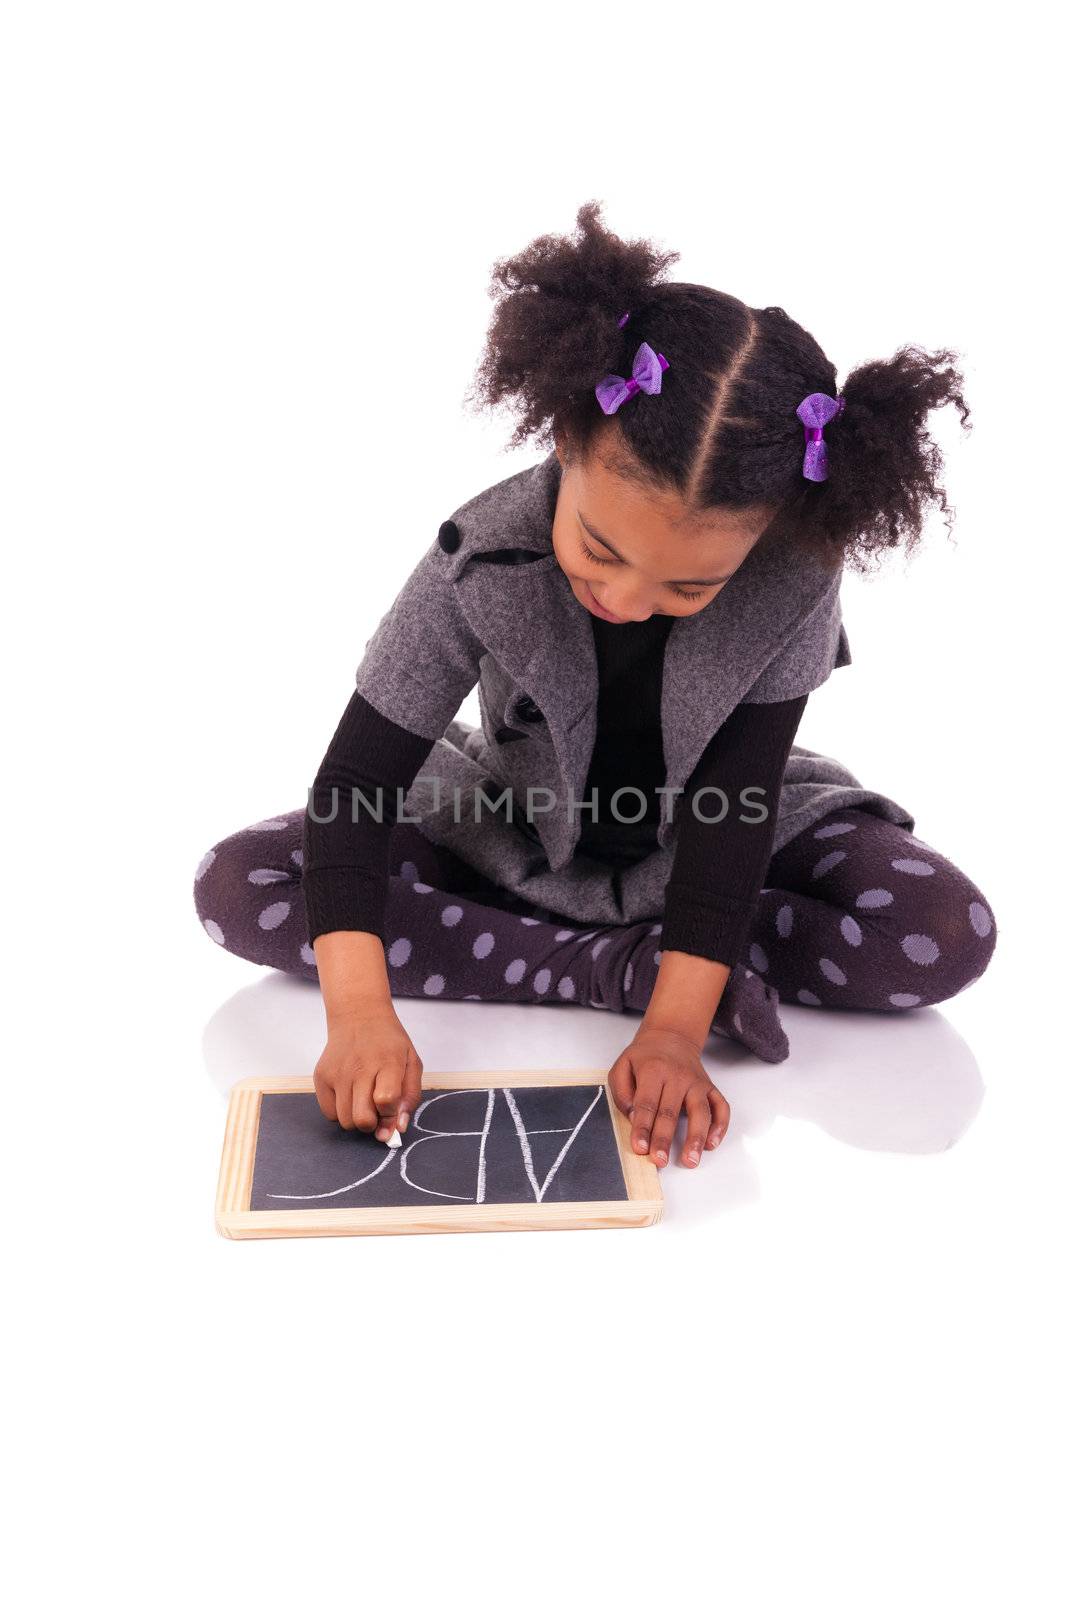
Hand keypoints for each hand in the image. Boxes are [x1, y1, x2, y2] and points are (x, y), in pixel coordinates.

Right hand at [312, 1007, 422, 1141]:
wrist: (358, 1017)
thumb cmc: (388, 1043)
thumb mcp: (411, 1062)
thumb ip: (410, 1097)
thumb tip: (398, 1128)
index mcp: (388, 1062)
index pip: (386, 1101)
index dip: (391, 1113)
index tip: (392, 1108)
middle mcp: (359, 1068)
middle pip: (362, 1119)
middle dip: (373, 1123)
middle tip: (377, 1109)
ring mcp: (337, 1073)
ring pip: (345, 1121)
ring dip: (357, 1118)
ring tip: (363, 1100)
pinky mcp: (321, 1077)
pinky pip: (329, 1113)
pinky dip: (340, 1111)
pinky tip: (349, 1094)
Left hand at [608, 1025, 729, 1168]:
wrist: (671, 1036)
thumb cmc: (645, 1057)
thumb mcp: (622, 1066)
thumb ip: (622, 1092)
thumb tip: (634, 1117)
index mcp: (654, 1071)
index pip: (647, 1104)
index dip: (643, 1128)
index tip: (640, 1148)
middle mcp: (678, 1077)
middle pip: (671, 1112)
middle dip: (664, 1139)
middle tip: (660, 1160)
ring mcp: (697, 1083)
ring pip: (701, 1112)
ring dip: (696, 1138)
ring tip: (691, 1159)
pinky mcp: (711, 1087)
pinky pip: (721, 1107)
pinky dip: (721, 1126)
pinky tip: (712, 1143)